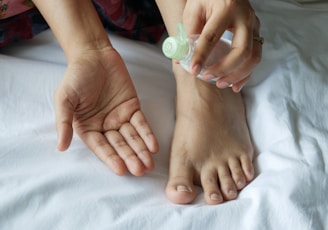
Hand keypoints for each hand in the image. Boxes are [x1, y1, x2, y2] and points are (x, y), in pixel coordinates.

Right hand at [54, 47, 158, 175]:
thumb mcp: (65, 98)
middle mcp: (104, 126)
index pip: (101, 147)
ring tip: (149, 164)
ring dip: (141, 150)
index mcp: (87, 127)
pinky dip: (147, 134)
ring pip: (132, 137)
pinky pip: (141, 123)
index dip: (110, 158)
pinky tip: (154, 146)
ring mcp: (120, 118)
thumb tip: (61, 147)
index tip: (121, 170)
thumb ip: (64, 122)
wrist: (94, 54)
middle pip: (119, 145)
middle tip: (140, 170)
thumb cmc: (76, 76)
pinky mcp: (133, 108)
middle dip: (130, 157)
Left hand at [183, 0, 261, 91]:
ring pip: (253, 56)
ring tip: (220, 84)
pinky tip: (235, 85)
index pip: (212, 36)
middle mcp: (245, 17)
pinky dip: (246, 74)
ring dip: (237, 75)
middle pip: (241, 50)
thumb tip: (182, 59)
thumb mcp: (194, 9)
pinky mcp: (256, 34)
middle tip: (208, 78)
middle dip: (224, 68)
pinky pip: (256, 58)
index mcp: (226, 8)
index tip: (193, 70)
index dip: (201, 55)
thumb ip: (188, 33)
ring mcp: (254, 26)